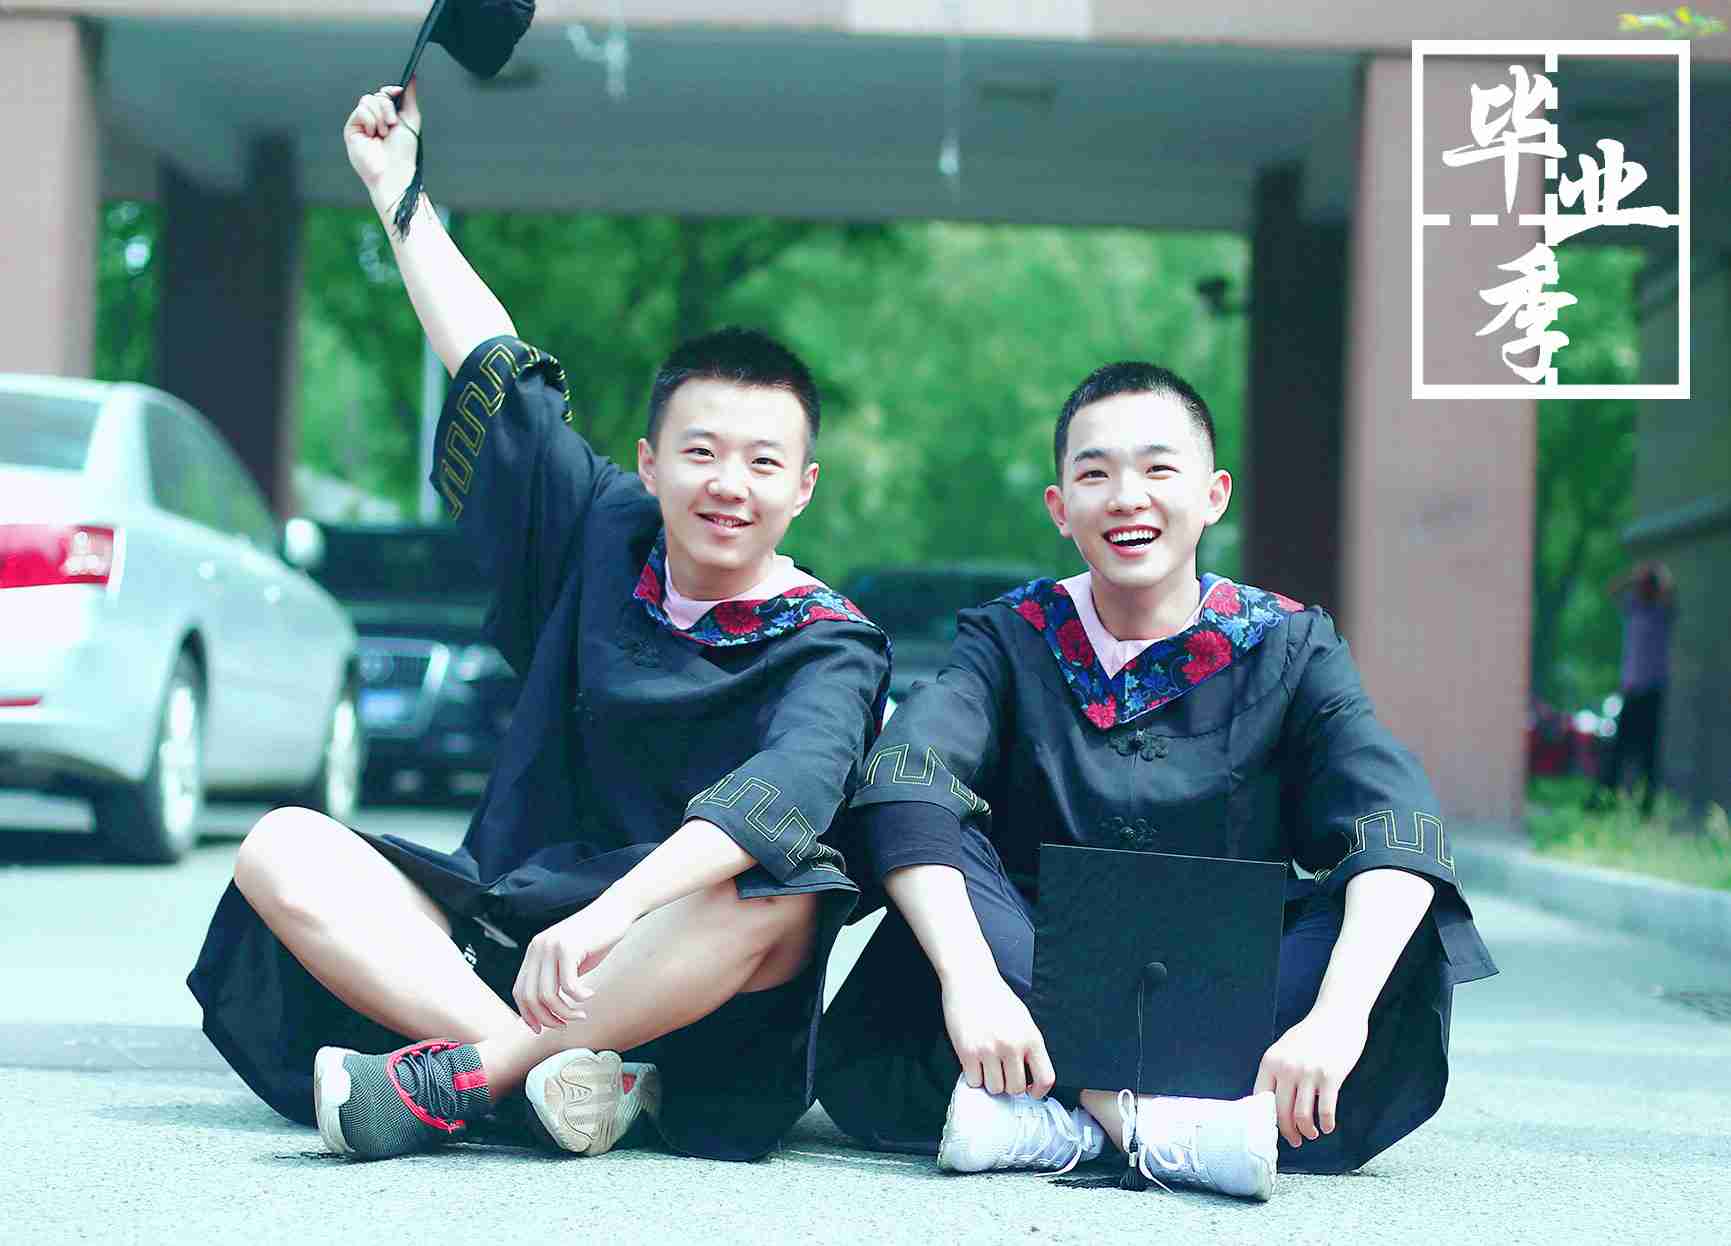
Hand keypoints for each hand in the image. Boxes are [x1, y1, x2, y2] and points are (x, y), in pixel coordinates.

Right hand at [343, 80, 421, 202]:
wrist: (394, 170)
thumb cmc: (403, 151)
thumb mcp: (411, 119)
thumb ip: (410, 97)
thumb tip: (412, 78)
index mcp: (388, 117)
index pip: (384, 94)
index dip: (390, 91)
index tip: (398, 92)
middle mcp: (374, 119)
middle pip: (376, 95)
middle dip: (387, 107)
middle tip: (392, 124)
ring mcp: (362, 124)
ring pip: (367, 100)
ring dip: (380, 116)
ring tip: (383, 133)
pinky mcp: (352, 128)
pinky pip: (360, 110)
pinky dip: (370, 121)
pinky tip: (373, 134)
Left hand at [511, 896, 634, 1034]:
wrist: (615, 909)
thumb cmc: (596, 938)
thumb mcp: (570, 960)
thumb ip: (557, 979)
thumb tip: (548, 1011)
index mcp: (534, 951)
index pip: (519, 991)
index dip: (528, 1014)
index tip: (541, 1029)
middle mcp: (538, 948)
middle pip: (531, 997)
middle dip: (547, 1018)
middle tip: (565, 1025)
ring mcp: (552, 946)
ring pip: (548, 995)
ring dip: (565, 1012)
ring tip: (581, 1014)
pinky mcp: (569, 947)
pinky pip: (568, 986)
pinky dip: (579, 998)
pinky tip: (590, 995)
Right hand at [941, 971, 1055, 1097]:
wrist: (970, 979)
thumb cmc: (996, 998)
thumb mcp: (1023, 1020)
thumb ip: (1028, 1047)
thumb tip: (1030, 1076)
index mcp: (1031, 1038)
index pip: (1045, 1078)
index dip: (1038, 1091)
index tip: (1030, 1091)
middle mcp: (1012, 1046)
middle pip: (1016, 1089)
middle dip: (1008, 1084)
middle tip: (1001, 1071)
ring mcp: (989, 1050)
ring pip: (994, 1088)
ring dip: (990, 1080)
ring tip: (986, 1063)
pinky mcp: (967, 1052)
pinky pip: (974, 1081)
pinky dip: (973, 1076)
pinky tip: (973, 1061)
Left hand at [1253, 1005, 1368, 1147]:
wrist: (1337, 1014)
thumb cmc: (1312, 1033)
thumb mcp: (1285, 1047)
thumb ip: (1277, 1070)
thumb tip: (1271, 1101)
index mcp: (1270, 1061)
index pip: (1260, 1100)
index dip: (1267, 1120)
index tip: (1275, 1130)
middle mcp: (1286, 1068)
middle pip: (1281, 1113)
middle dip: (1288, 1133)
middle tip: (1295, 1141)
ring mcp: (1308, 1073)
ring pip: (1302, 1116)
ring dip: (1307, 1132)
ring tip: (1312, 1134)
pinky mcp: (1330, 1077)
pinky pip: (1326, 1110)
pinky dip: (1327, 1124)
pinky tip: (1328, 1127)